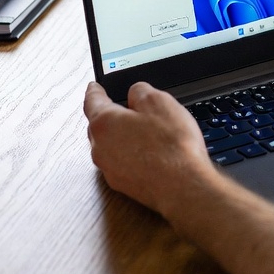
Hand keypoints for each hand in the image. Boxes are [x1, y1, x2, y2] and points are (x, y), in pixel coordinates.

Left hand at [83, 81, 211, 215]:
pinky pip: (122, 162)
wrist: (182, 186)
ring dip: (124, 137)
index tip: (94, 87)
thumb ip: (140, 91)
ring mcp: (110, 169)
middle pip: (101, 125)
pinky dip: (132, 155)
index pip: (92, 100)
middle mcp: (100, 147)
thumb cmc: (170, 146)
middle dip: (113, 115)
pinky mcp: (122, 184)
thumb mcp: (159, 101)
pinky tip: (152, 153)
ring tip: (149, 133)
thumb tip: (134, 93)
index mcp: (104, 122)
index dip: (95, 90)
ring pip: (111, 145)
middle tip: (131, 109)